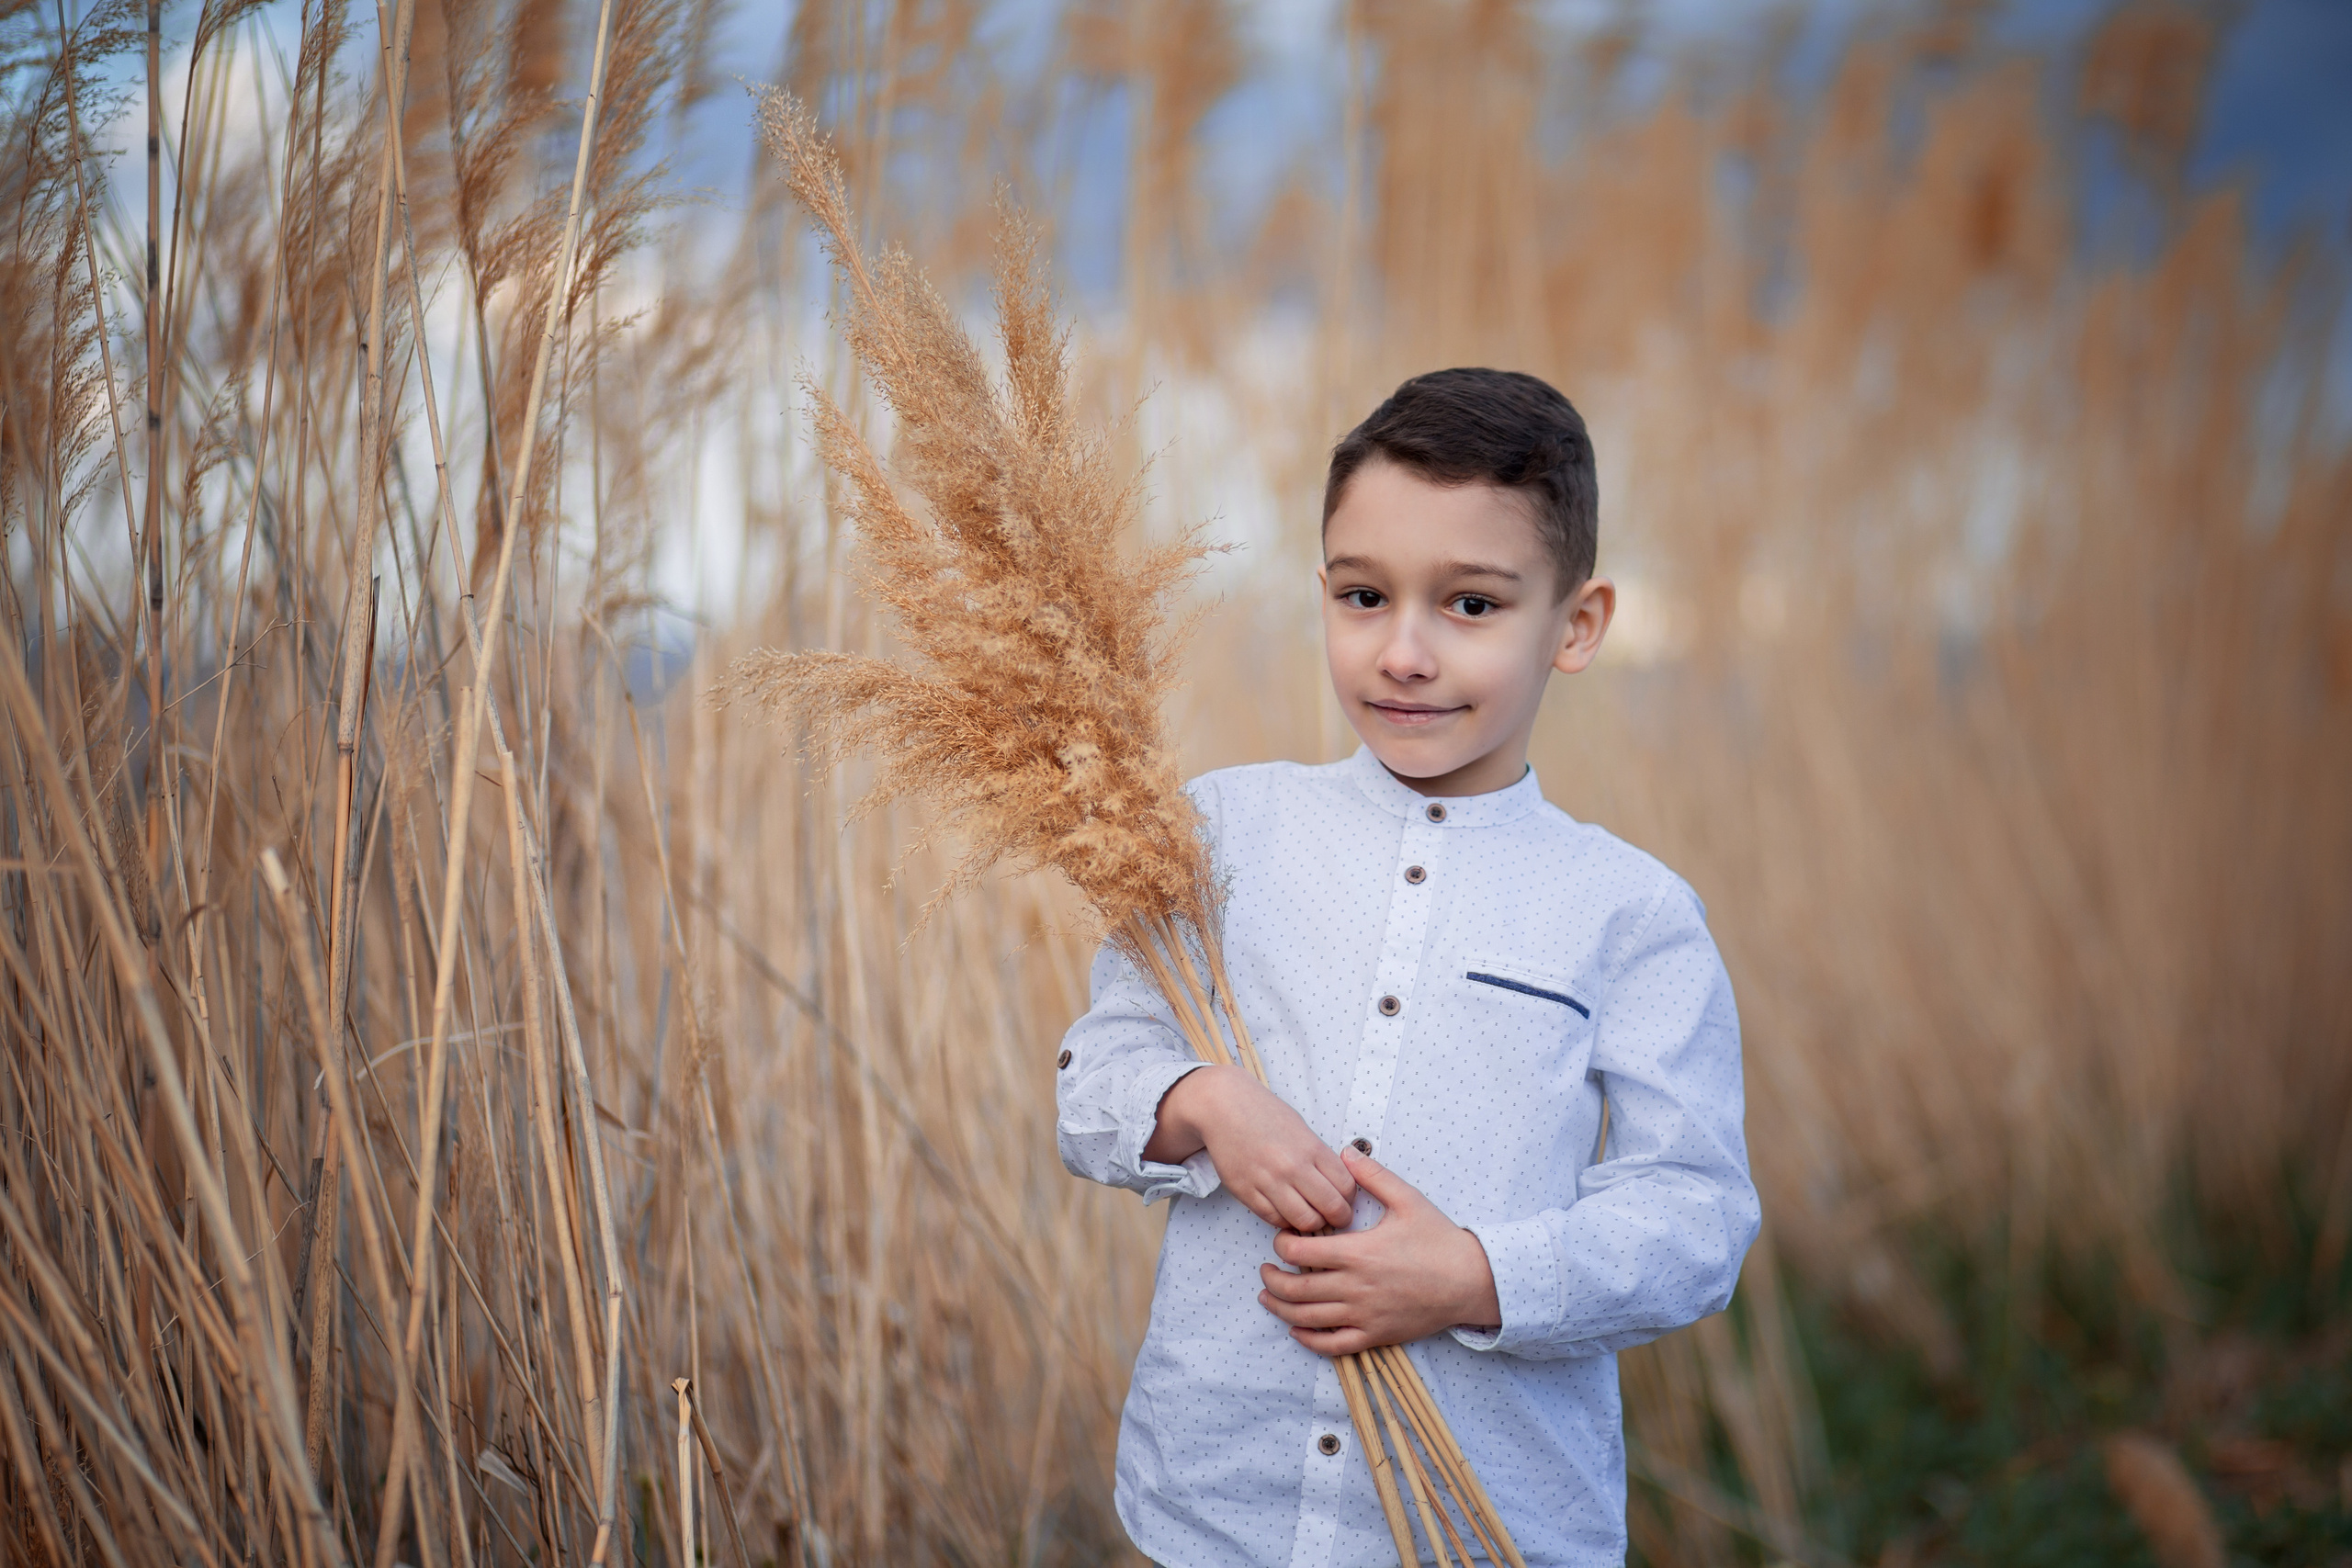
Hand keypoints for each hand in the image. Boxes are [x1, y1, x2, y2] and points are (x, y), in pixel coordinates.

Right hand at [1145, 1066, 1356, 1231]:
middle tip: (1334, 1218)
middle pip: (1331, 1209)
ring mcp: (1268, 1181)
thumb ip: (1320, 1157)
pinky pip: (1274, 1219)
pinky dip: (1285, 1221)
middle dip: (1338, 1219)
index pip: (1346, 1187)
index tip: (1346, 1201)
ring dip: (1312, 1225)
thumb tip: (1339, 1186)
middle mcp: (1292, 1166)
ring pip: (1304, 1221)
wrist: (1223, 1107)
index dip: (1350, 1200)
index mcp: (1311, 1148)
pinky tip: (1287, 1212)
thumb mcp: (1302, 1129)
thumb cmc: (1264, 1114)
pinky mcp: (1246, 1192)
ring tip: (1310, 1217)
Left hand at [1256, 1148, 1500, 1355]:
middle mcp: (1356, 1287)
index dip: (1281, 1246)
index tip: (1281, 1239)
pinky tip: (1297, 1331)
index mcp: (1358, 1253)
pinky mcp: (1376, 1335)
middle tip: (1265, 1270)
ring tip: (1268, 1297)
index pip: (1301, 1253)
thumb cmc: (1440, 1240)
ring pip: (1309, 1319)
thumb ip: (1373, 1176)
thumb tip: (1347, 1151)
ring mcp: (1365, 1315)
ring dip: (1281, 1309)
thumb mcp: (1408, 1199)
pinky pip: (1334, 1345)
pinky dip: (1310, 1341)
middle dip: (1273, 1279)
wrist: (1471, 1281)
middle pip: (1297, 1289)